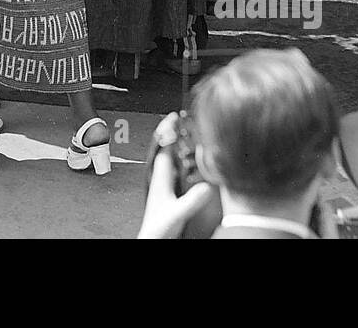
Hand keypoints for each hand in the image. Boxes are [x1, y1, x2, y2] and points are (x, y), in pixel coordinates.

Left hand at [138, 113, 218, 237]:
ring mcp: (163, 186)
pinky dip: (179, 163)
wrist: (152, 240)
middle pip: (165, 150)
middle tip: (179, 121)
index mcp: (160, 178)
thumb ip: (191, 201)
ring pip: (169, 160)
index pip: (163, 147)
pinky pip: (173, 172)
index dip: (168, 131)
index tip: (173, 117)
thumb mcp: (177, 213)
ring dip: (175, 147)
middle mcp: (160, 179)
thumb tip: (206, 187)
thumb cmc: (157, 229)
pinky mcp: (167, 194)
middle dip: (171, 134)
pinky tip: (186, 164)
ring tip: (183, 135)